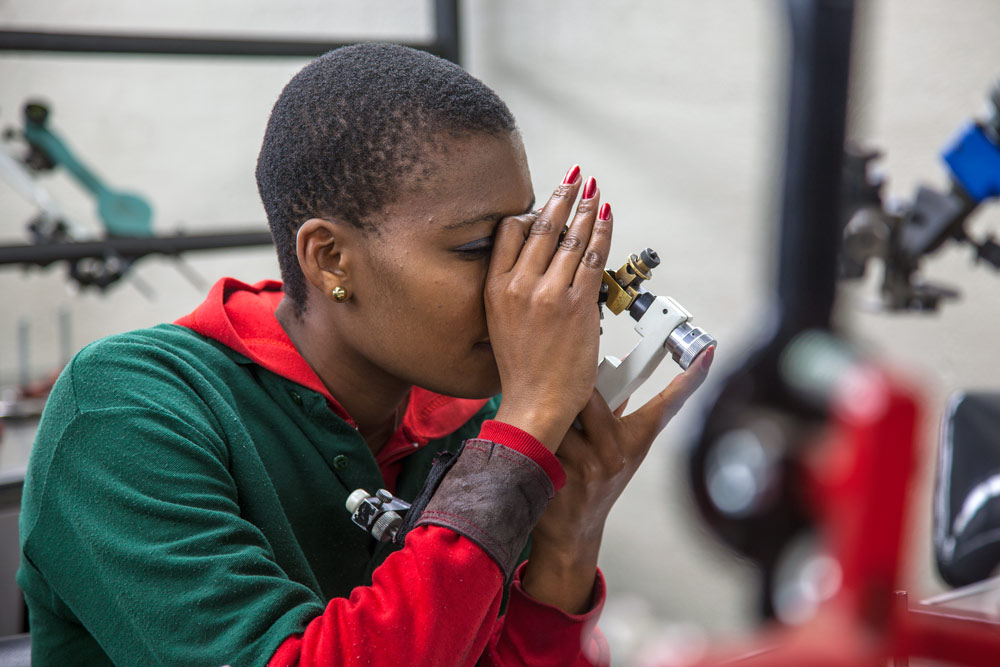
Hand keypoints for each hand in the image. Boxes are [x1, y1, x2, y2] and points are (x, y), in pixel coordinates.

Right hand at [486, 168, 610, 452]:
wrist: (536, 402)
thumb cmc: (522, 370)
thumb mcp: (502, 322)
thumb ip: (517, 290)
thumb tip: (542, 264)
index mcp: (495, 288)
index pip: (510, 233)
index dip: (530, 211)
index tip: (545, 201)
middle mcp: (519, 286)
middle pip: (542, 227)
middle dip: (562, 197)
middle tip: (575, 178)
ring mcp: (549, 294)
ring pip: (571, 239)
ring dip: (587, 210)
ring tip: (595, 192)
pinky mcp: (577, 304)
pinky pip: (593, 258)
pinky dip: (603, 233)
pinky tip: (607, 218)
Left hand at [522, 346, 713, 612]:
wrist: (573, 532)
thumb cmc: (594, 483)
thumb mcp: (618, 449)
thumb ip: (617, 413)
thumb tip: (616, 371)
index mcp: (635, 441)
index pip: (666, 405)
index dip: (689, 380)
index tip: (708, 353)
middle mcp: (618, 453)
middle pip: (590, 394)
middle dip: (571, 391)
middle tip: (560, 395)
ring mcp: (591, 466)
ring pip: (560, 415)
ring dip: (546, 417)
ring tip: (545, 432)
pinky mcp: (562, 475)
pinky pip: (541, 437)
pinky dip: (532, 437)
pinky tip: (533, 450)